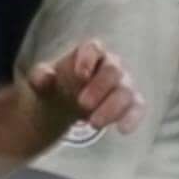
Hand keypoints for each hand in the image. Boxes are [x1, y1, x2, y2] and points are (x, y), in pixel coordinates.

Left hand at [23, 37, 140, 138]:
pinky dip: (132, 118)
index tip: (80, 75)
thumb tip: (45, 78)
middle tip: (82, 104)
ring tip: (93, 124)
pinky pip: (138, 107)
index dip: (89, 59)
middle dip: (99, 88)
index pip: (94, 48)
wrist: (67, 101)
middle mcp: (110, 64)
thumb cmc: (58, 84)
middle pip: (113, 70)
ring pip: (126, 91)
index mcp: (90, 53)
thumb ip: (40, 77)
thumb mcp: (43, 80)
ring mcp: (123, 83)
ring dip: (112, 108)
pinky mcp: (131, 102)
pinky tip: (122, 130)